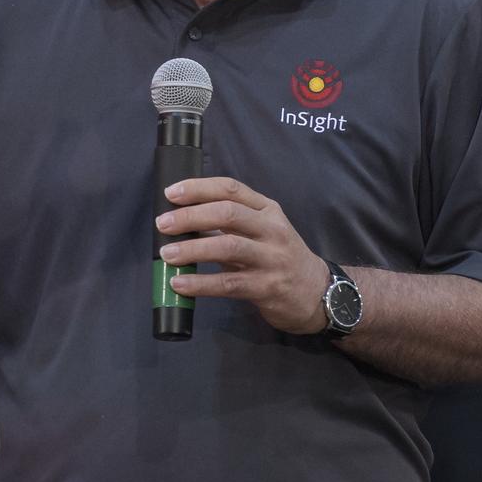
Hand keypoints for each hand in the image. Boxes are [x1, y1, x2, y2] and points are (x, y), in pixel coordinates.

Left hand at [155, 176, 328, 333]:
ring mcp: (272, 258)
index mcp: (267, 209)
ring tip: (166, 254)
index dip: (198, 188)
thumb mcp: (261, 230)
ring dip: (192, 249)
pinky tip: (180, 284)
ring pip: (228, 247)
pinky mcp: (267, 287)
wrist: (319, 293)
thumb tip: (180, 217)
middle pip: (228, 213)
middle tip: (162, 223)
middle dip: (190, 216)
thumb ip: (228, 222)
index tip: (171, 193)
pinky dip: (201, 284)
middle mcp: (272, 229)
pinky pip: (229, 284)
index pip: (231, 189)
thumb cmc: (278, 256)